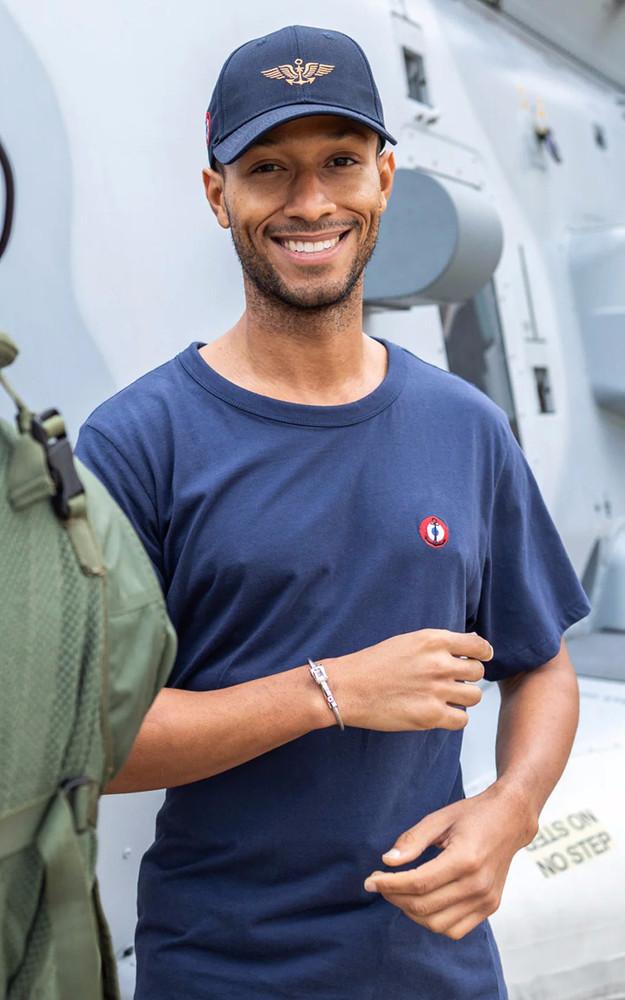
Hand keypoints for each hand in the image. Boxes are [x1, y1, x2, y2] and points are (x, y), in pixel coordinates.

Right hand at [325, 629, 492, 731]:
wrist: (347, 687)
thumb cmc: (373, 663)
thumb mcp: (408, 641)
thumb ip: (440, 643)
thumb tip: (475, 643)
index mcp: (433, 640)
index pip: (478, 646)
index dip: (482, 654)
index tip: (479, 659)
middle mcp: (439, 663)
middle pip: (478, 672)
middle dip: (468, 677)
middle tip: (451, 681)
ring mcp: (436, 690)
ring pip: (473, 696)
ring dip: (463, 698)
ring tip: (444, 697)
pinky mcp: (430, 716)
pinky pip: (462, 720)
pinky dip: (454, 717)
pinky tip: (439, 712)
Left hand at [362, 783, 536, 939]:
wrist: (510, 820)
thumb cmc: (473, 815)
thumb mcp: (440, 818)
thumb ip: (412, 840)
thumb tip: (387, 861)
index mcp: (465, 858)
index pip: (418, 883)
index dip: (389, 884)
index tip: (370, 880)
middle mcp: (478, 884)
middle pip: (425, 905)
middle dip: (394, 897)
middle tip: (380, 883)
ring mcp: (486, 899)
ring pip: (437, 924)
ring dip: (411, 912)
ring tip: (399, 893)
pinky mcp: (490, 907)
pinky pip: (455, 930)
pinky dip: (433, 922)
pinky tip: (422, 903)